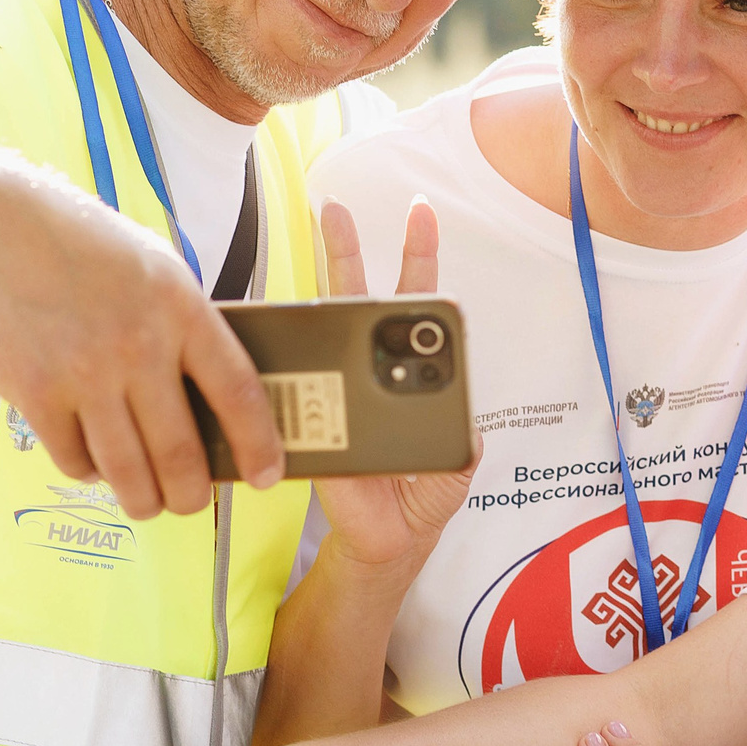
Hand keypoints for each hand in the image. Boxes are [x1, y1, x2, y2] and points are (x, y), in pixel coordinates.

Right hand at [0, 149, 283, 516]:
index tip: (267, 476)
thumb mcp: (157, 268)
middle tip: (193, 501)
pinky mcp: (33, 392)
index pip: (238, 394)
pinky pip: (73, 459)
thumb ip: (188, 327)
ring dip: (144, 500)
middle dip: (193, 495)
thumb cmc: (83, 245)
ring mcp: (83, 373)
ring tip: (149, 502)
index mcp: (182, 308)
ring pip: (127, 471)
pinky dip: (89, 472)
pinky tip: (95, 464)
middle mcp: (137, 345)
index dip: (258, 446)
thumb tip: (215, 400)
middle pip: (180, 454)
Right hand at [309, 198, 476, 568]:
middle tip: (336, 205)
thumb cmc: (422, 492)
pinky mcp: (311, 420)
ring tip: (320, 228)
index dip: (418, 261)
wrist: (388, 540)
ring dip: (321, 277)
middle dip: (348, 247)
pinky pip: (298, 383)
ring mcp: (336, 389)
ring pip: (326, 325)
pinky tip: (285, 312)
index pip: (414, 307)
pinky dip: (289, 348)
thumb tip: (460, 398)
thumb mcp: (457, 456)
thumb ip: (461, 425)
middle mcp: (369, 370)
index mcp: (410, 372)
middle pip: (360, 298)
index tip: (421, 215)